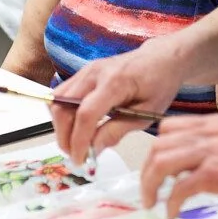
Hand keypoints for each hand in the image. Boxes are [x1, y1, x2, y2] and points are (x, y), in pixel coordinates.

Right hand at [51, 37, 182, 165]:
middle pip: (63, 106)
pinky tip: (77, 127)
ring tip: (75, 144)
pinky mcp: (83, 74)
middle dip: (65, 136)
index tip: (80, 160)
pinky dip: (63, 114)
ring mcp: (86, 71)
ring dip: (61, 126)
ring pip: (56, 100)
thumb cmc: (159, 84)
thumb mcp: (146, 114)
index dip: (79, 140)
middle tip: (76, 156)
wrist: (161, 58)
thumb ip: (117, 131)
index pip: (86, 114)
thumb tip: (94, 149)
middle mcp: (95, 73)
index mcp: (115, 82)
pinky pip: (61, 95)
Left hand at [141, 114, 217, 218]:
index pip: (169, 127)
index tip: (153, 167)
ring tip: (153, 203)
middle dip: (146, 169)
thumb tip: (198, 166)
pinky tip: (173, 213)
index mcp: (214, 124)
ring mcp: (210, 151)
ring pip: (161, 161)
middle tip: (148, 190)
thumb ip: (217, 147)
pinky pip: (180, 188)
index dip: (156, 148)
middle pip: (158, 143)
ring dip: (151, 185)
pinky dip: (171, 202)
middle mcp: (207, 133)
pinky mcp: (215, 173)